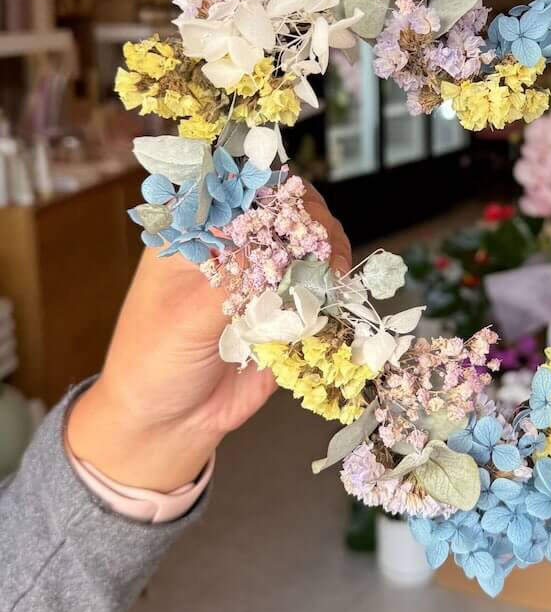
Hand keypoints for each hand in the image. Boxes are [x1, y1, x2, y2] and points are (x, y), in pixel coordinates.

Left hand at [66, 181, 349, 491]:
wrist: (169, 423)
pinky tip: (336, 296)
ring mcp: (263, 275)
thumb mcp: (183, 320)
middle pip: (283, 208)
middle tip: (323, 245)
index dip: (270, 190)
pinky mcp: (287, 308)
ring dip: (328, 252)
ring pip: (309, 243)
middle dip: (309, 221)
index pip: (237, 189)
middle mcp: (232, 245)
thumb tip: (279, 253)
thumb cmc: (153, 362)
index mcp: (194, 233)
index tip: (292, 210)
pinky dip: (334, 288)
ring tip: (333, 273)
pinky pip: (319, 288)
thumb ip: (232, 283)